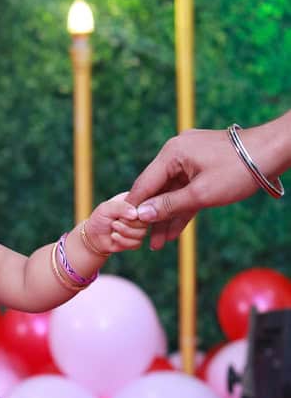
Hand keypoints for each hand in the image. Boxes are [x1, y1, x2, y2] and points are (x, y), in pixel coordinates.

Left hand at [85, 192, 148, 254]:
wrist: (94, 236)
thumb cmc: (100, 218)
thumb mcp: (106, 208)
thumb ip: (120, 207)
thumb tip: (135, 214)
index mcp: (135, 201)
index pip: (146, 204)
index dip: (135, 211)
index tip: (120, 214)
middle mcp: (140, 214)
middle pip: (145, 221)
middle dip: (127, 223)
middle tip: (114, 222)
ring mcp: (140, 228)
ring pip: (142, 233)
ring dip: (124, 232)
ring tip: (113, 228)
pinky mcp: (137, 240)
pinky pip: (136, 243)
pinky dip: (123, 241)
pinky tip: (114, 236)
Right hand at [126, 128, 261, 249]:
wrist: (272, 153)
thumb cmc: (238, 170)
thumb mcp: (201, 193)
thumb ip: (169, 206)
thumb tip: (142, 216)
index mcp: (172, 153)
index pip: (144, 184)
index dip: (135, 208)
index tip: (125, 228)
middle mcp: (177, 153)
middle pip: (156, 189)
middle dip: (152, 217)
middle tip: (142, 241)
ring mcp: (190, 160)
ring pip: (172, 193)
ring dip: (166, 217)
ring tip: (157, 244)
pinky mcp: (202, 168)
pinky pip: (186, 191)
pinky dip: (181, 209)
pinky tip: (173, 231)